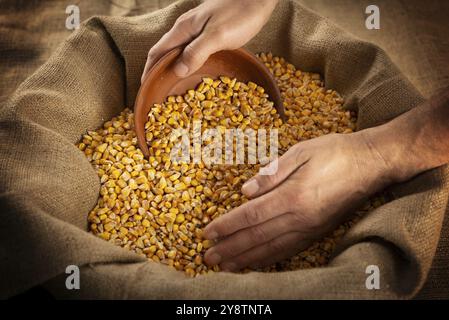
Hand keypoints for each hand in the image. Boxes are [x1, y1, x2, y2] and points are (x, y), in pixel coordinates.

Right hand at [141, 0, 278, 81]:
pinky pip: (192, 51)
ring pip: (179, 52)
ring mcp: (198, 30)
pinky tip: (195, 74)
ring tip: (173, 88)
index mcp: (183, 29)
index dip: (149, 70)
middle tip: (158, 93)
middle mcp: (186, 29)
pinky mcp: (210, 33)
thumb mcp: (217, 36)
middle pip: (165, 53)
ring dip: (174, 69)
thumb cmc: (240, 14)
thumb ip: (197, 52)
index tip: (145, 88)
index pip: (157, 52)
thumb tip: (178, 71)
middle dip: (159, 72)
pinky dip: (188, 64)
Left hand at [202, 131, 396, 270]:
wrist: (371, 164)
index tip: (206, 233)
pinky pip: (289, 250)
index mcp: (293, 195)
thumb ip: (271, 174)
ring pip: (272, 248)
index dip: (227, 226)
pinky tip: (256, 263)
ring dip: (245, 258)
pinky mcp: (318, 232)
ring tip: (225, 267)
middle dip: (230, 248)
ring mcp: (310, 228)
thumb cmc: (334, 152)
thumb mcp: (301, 151)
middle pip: (257, 237)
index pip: (251, 216)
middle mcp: (300, 218)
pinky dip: (269, 259)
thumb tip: (244, 191)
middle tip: (208, 257)